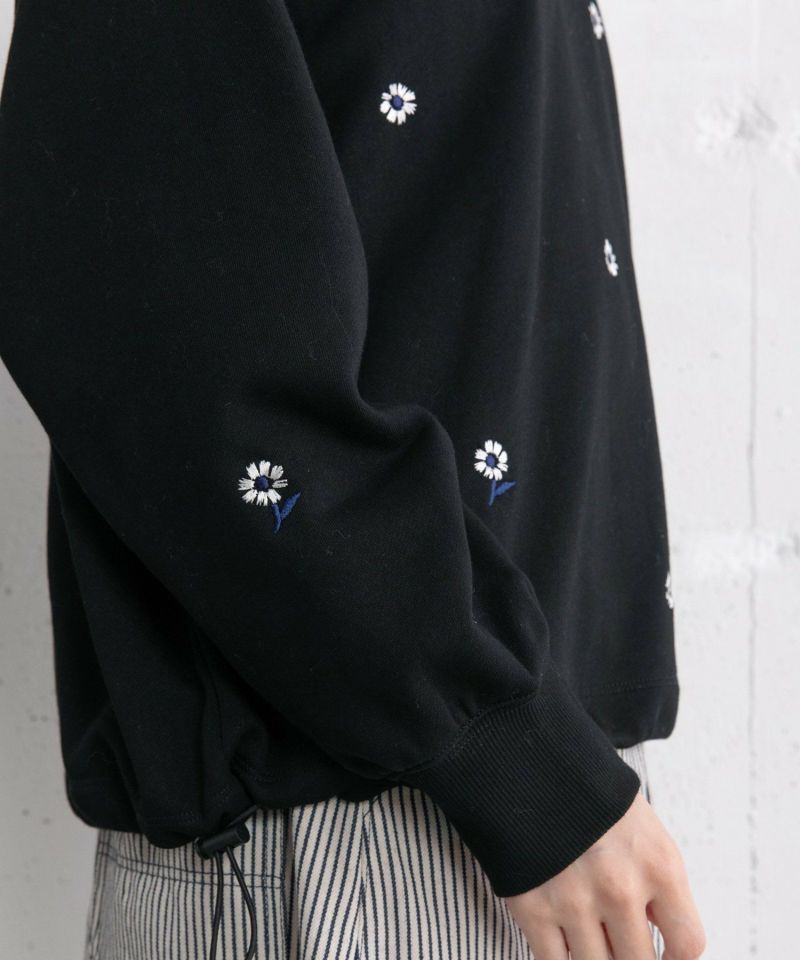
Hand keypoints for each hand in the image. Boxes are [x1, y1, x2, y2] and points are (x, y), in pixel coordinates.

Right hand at [503, 792, 705, 959]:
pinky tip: (562, 940)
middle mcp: (621, 889)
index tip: (662, 956)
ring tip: (589, 934)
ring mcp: (575, 902)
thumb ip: (655, 883)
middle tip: (617, 941)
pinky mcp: (533, 907)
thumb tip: (656, 934)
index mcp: (658, 865)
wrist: (527, 761)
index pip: (688, 944)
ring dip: (594, 957)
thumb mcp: (642, 827)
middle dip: (629, 955)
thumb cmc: (590, 795)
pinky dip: (560, 958)